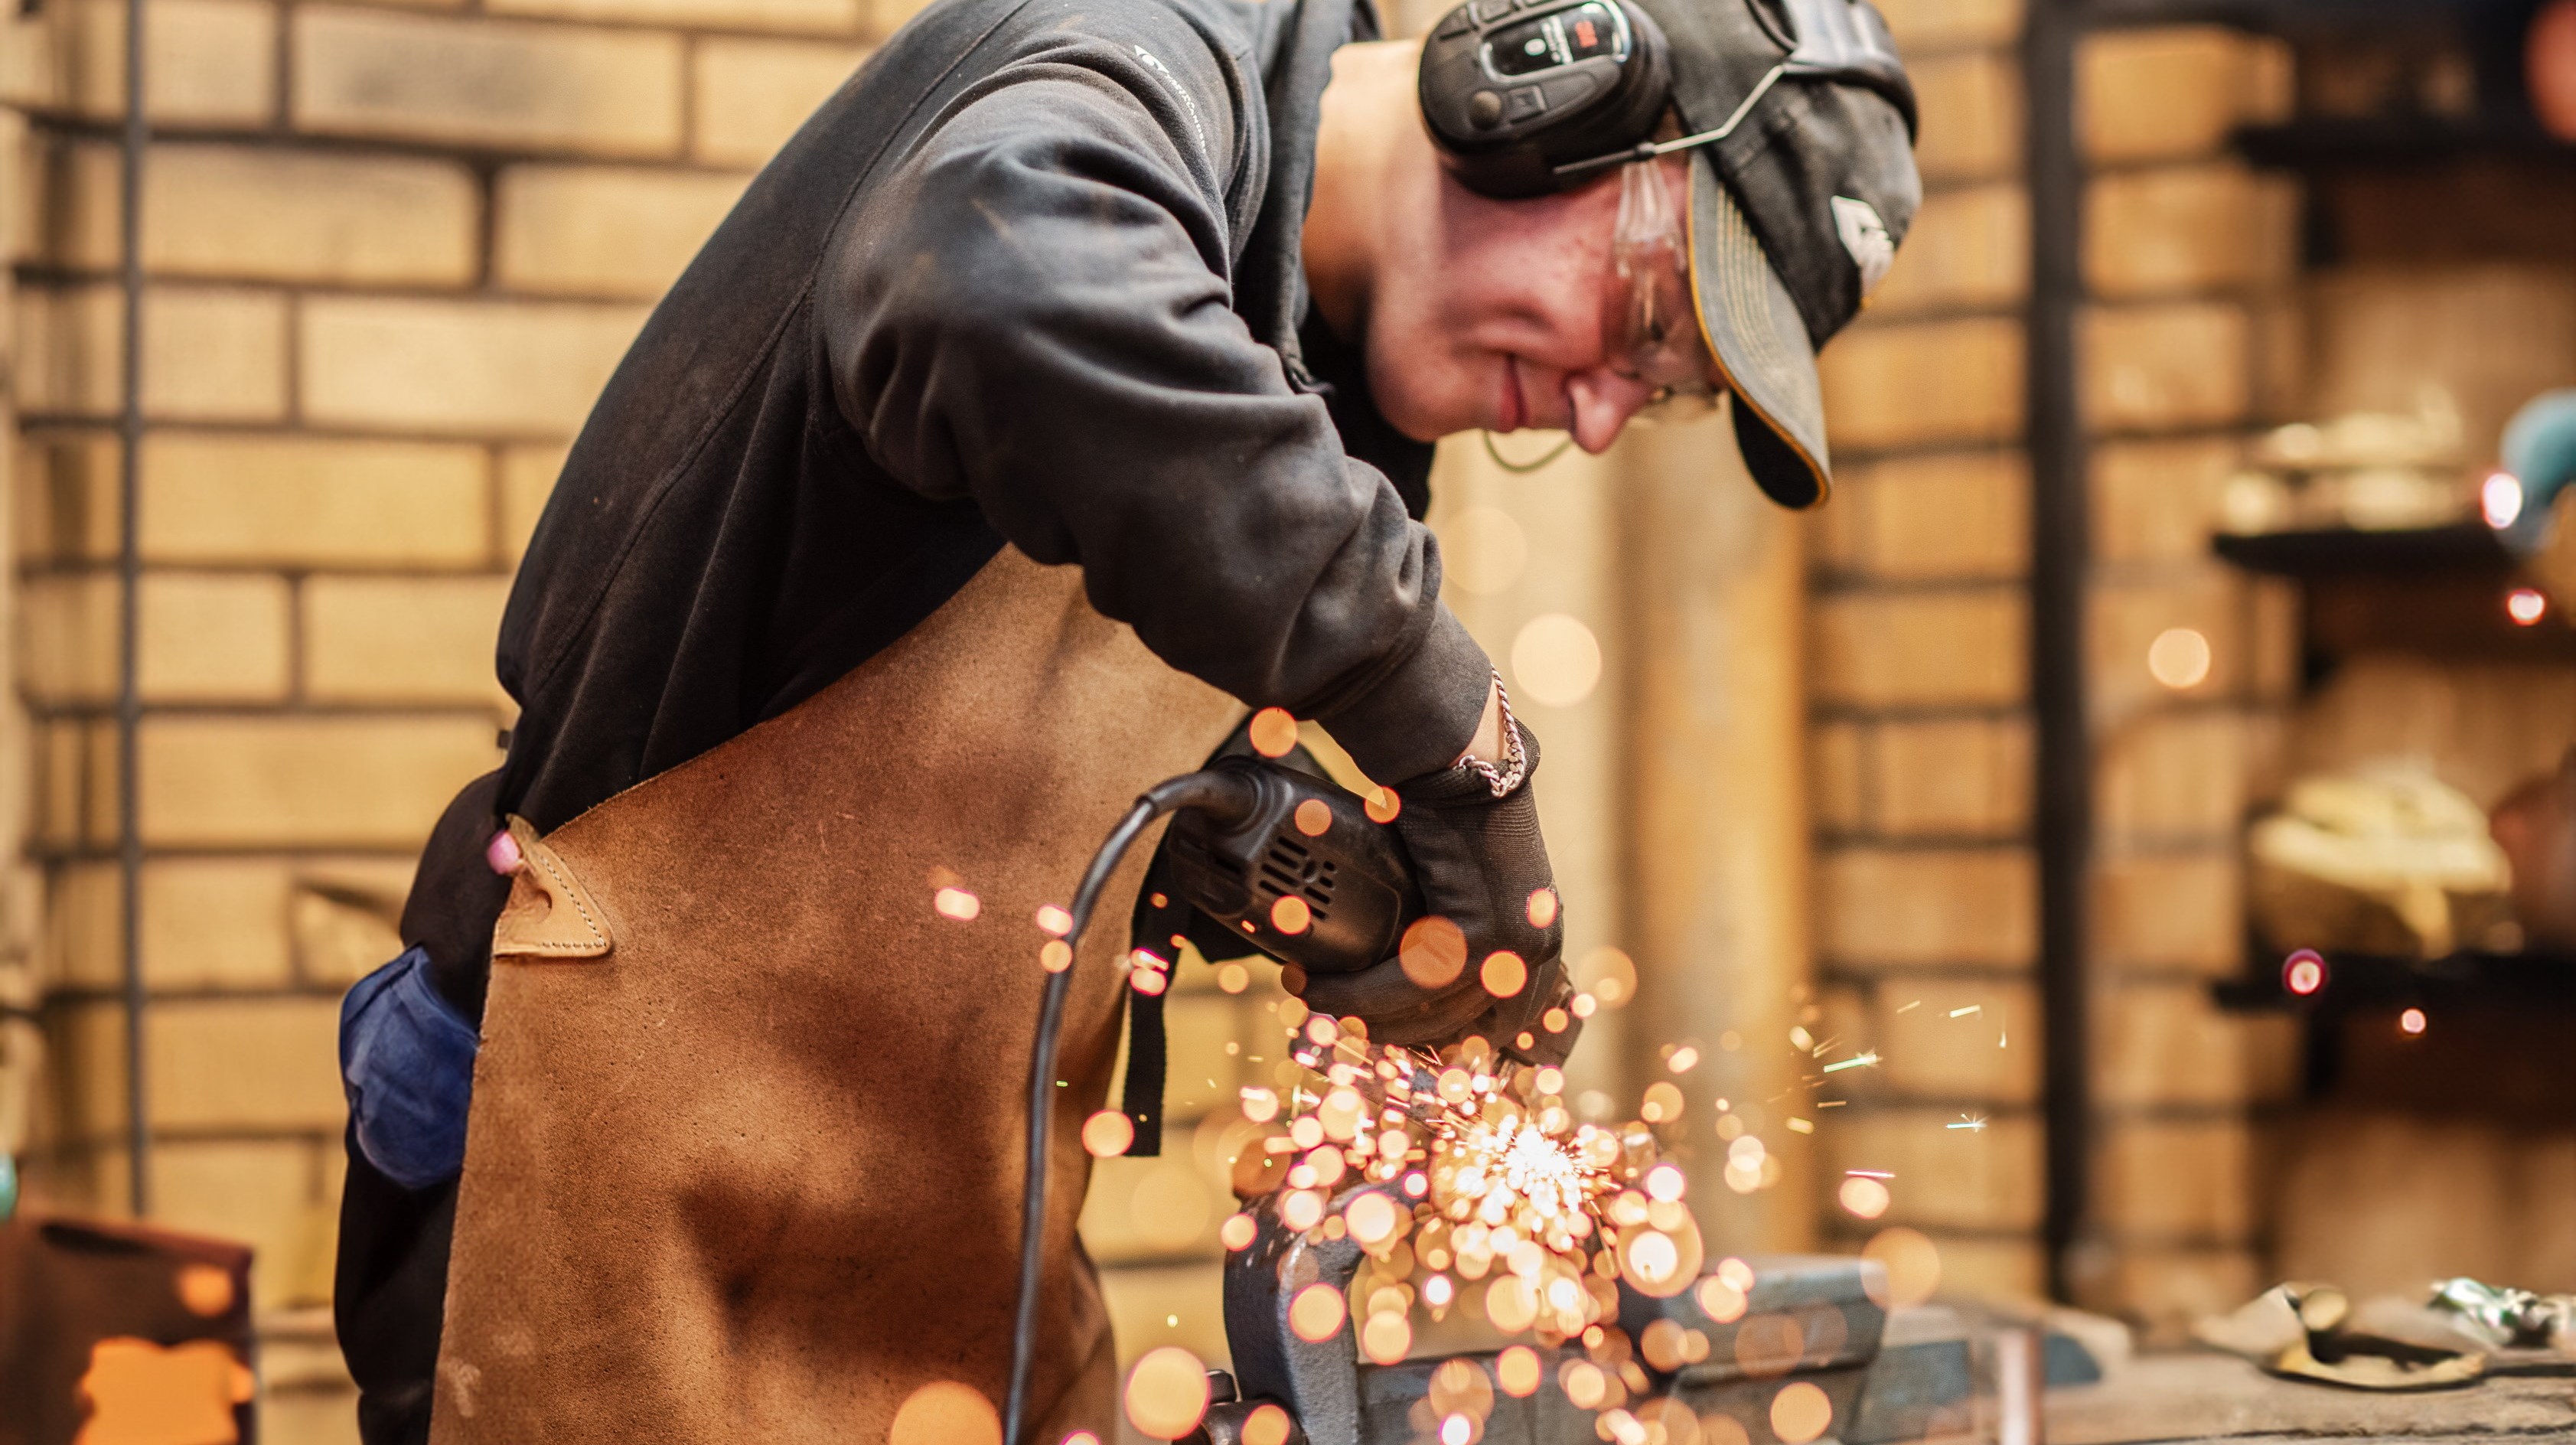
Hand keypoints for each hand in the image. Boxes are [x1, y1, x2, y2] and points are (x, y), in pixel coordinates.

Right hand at [1293, 717, 1569, 1058]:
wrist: (1459, 762)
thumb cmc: (1448, 811)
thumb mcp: (1456, 882)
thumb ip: (1443, 926)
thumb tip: (1397, 959)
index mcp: (1537, 938)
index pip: (1495, 1022)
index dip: (1433, 1038)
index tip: (1378, 1033)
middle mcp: (1537, 949)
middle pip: (1462, 1030)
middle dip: (1392, 1036)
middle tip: (1338, 1023)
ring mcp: (1516, 948)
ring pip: (1431, 1015)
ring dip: (1364, 1016)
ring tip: (1313, 1001)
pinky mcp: (1482, 937)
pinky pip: (1410, 985)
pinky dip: (1357, 993)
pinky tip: (1320, 988)